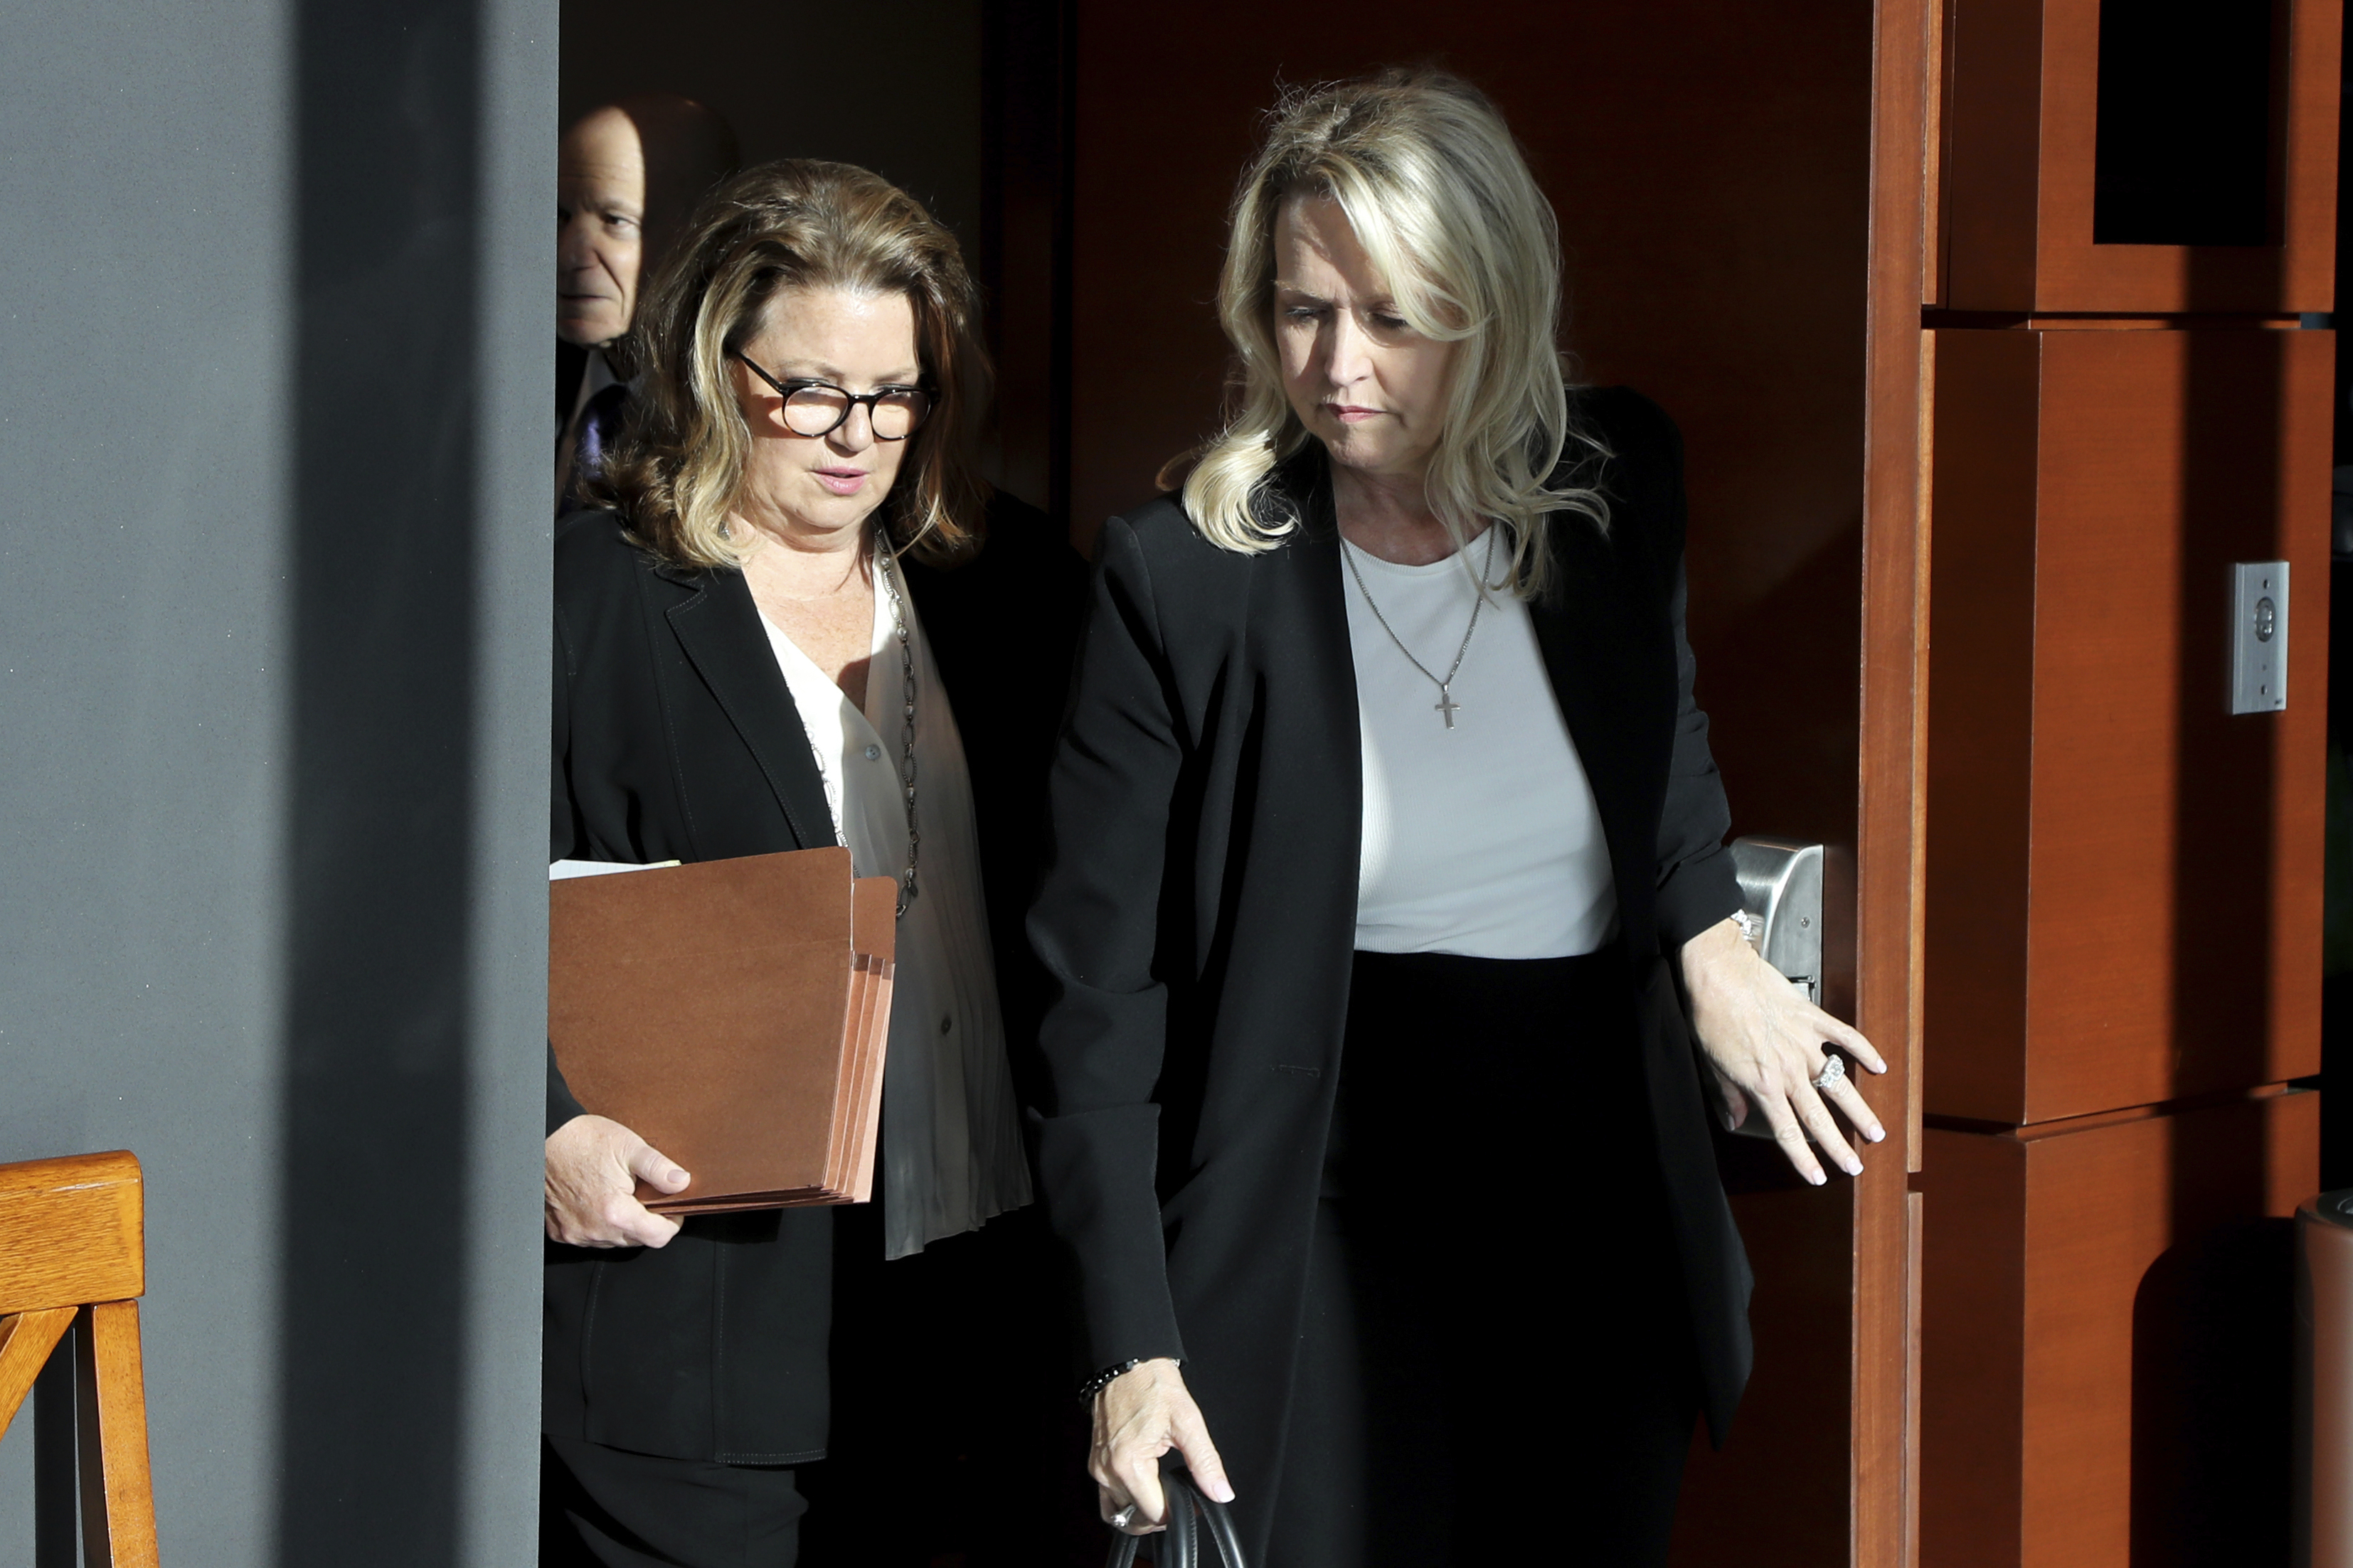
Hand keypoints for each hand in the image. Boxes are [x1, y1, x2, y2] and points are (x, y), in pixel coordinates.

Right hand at [544, 1114, 690, 1246]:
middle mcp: (594, 1230)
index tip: (672, 1208)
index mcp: (615, 1213)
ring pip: (614, 1241)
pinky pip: (590, 1238)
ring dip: (623, 1225)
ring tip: (620, 1196)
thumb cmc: (583, 1140)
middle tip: (645, 1196)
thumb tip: (682, 1183)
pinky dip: (600, 1225)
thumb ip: (659, 1168)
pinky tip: (599, 1202)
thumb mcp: (629, 1147)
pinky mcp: (560, 1232)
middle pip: (636, 1240)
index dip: (672, 1222)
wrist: (544, 1138)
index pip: (658, 1237)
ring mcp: (575, 1234)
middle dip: (648, 1222)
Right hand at [1091, 1358, 1233, 1533]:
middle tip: (1180, 1498)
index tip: (1192, 1501)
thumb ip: (1205, 1462)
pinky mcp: (1096, 1461)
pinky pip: (1108, 1496)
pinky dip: (1126, 1501)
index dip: (1178, 1513)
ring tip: (1162, 1498)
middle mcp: (1108, 1470)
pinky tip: (1144, 1487)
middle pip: (1134, 1517)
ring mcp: (1098, 1467)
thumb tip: (1221, 1492)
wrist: (1127, 1361)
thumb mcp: (1187, 1421)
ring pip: (1117, 1512)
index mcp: (1129, 1463)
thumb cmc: (1152, 1384)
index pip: (1154, 1513)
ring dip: (1140, 1513)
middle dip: (1160, 1514)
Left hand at [1678, 917, 1886, 1184]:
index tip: (1819, 1177)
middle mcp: (1788, 1068)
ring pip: (1839, 1084)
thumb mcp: (1712, 1063)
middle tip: (1857, 1166)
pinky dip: (1864, 1051)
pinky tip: (1879, 1066)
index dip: (1803, 1159)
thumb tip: (1735, 1120)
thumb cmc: (1709, 1013)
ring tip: (1877, 1131)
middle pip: (1818, 1117)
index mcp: (1762, 1083)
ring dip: (1860, 1110)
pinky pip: (1845, 1037)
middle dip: (1839, 1145)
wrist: (1717, 971)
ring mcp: (1804, 1043)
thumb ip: (1729, 1095)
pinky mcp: (1812, 1017)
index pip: (1787, 1132)